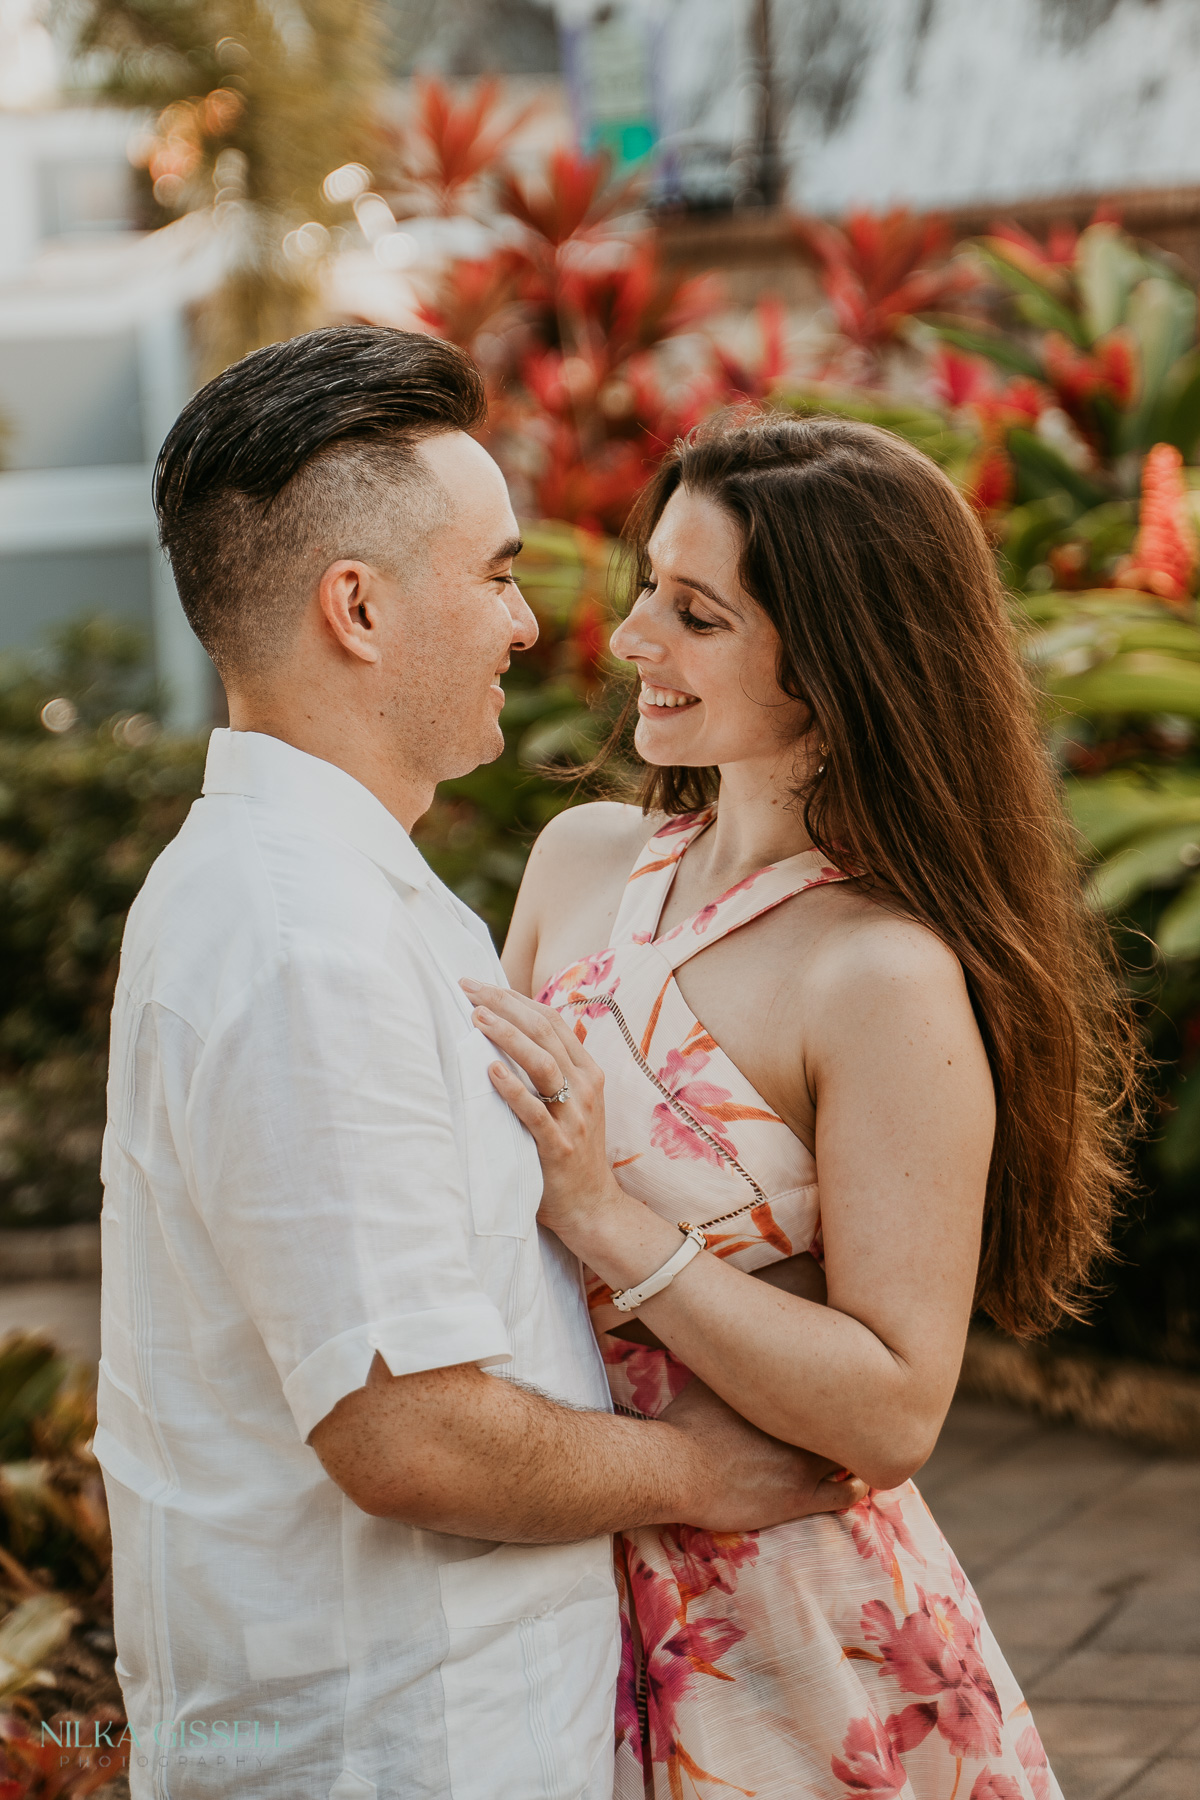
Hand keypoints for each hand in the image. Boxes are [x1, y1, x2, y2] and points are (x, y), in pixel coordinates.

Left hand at [460, 978, 616, 1236]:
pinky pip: (535, 1112)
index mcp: (587, 1071)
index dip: (516, 998)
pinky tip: (490, 1071)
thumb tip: (508, 1032)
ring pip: (542, 1064)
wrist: (592, 1206)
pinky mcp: (558, 1147)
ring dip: (508, 1037)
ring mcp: (574, 1116)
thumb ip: (549, 1070)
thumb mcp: (569, 1103)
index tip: (480, 984)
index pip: (551, 1020)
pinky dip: (512, 1089)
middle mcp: (585, 1087)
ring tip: (477, 1018)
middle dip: (504, 1006)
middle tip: (468, 989)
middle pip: (544, 1033)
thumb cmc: (568, 1150)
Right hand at [660, 1379, 867, 1530]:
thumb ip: (734, 1366)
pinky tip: (860, 1484)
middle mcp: (802, 1422)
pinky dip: (858, 1488)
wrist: (674, 1469)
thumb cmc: (686, 1423)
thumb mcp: (709, 1380)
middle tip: (865, 1415)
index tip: (846, 1385)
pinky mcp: (800, 1496)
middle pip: (850, 1414)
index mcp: (784, 1391)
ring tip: (864, 1448)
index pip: (833, 1378)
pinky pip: (847, 1493)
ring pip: (854, 1452)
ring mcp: (804, 1461)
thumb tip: (733, 1344)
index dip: (842, 1384)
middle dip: (859, 1413)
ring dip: (858, 1450)